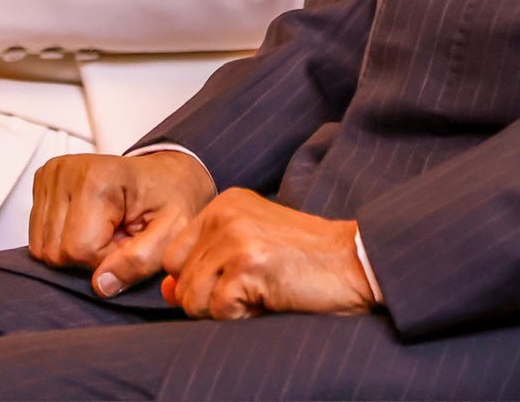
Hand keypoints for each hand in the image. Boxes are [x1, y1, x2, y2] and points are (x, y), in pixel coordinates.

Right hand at [29, 150, 215, 296]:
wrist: (168, 174)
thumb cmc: (172, 198)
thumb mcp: (172, 232)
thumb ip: (140, 260)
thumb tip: (102, 285)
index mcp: (98, 177)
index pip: (80, 248)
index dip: (107, 258)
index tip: (130, 241)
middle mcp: (67, 170)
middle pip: (55, 250)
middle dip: (90, 256)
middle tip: (119, 234)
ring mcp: (52, 174)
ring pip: (42, 247)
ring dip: (75, 249)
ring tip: (107, 228)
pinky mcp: (44, 181)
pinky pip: (39, 235)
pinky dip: (64, 239)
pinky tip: (89, 222)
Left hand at [159, 188, 374, 319]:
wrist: (352, 260)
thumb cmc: (304, 259)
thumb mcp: (249, 250)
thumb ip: (206, 264)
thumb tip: (167, 291)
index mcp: (224, 203)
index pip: (172, 256)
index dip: (195, 281)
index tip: (232, 280)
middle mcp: (224, 213)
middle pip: (179, 280)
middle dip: (209, 298)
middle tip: (251, 287)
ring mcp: (235, 237)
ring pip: (192, 300)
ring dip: (225, 310)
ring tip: (261, 291)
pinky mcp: (246, 264)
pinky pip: (217, 311)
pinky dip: (242, 316)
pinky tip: (269, 297)